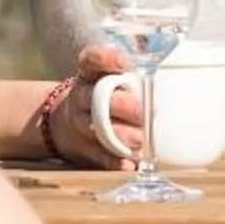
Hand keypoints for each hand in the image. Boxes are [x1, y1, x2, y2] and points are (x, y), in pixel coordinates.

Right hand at [39, 42, 137, 168]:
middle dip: (127, 106)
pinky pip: (98, 155)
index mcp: (89, 73)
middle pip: (100, 98)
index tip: (127, 64)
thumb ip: (129, 69)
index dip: (109, 59)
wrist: (64, 123)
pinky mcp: (84, 148)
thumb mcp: (106, 75)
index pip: (92, 59)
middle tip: (148, 113)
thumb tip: (161, 67)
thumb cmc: (100, 94)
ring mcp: (81, 123)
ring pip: (99, 129)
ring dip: (123, 135)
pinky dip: (114, 161)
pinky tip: (128, 164)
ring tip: (142, 139)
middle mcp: (82, 96)